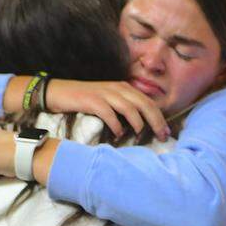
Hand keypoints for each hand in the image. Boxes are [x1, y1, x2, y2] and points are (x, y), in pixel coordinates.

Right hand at [44, 79, 168, 138]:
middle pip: (144, 104)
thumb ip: (124, 108)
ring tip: (140, 136)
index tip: (167, 132)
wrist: (58, 92)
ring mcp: (105, 93)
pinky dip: (116, 125)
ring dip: (138, 124)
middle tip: (162, 137)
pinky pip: (109, 113)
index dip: (160, 118)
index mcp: (124, 88)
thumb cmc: (85, 100)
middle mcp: (118, 88)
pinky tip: (118, 135)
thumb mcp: (109, 100)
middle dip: (156, 121)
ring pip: (130, 108)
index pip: (148, 102)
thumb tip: (140, 126)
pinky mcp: (92, 100)